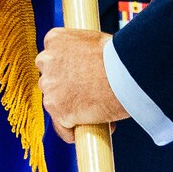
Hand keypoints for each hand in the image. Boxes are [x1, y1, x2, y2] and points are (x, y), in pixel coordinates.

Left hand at [37, 28, 128, 143]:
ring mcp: (49, 86)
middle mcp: (46, 60)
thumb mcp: (95, 41)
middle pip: (50, 79)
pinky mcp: (57, 108)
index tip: (82, 78)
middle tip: (88, 95)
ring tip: (92, 113)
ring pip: (54, 103)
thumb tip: (89, 65)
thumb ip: (82, 51)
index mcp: (55, 40)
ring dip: (69, 108)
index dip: (68, 70)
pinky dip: (72, 131)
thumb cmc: (119, 56)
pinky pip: (62, 127)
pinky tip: (86, 130)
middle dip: (65, 88)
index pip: (53, 58)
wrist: (125, 72)